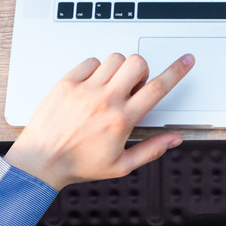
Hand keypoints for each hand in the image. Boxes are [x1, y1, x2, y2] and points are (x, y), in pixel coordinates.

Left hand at [4, 53, 193, 189]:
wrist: (40, 162)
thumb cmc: (78, 165)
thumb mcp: (121, 166)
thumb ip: (152, 150)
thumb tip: (174, 139)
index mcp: (122, 120)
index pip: (157, 88)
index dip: (177, 71)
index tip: (186, 61)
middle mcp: (105, 101)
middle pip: (137, 64)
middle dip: (141, 71)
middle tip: (132, 86)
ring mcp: (85, 89)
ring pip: (115, 58)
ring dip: (119, 69)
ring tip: (110, 87)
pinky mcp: (67, 83)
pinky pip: (91, 61)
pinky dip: (96, 68)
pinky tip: (92, 85)